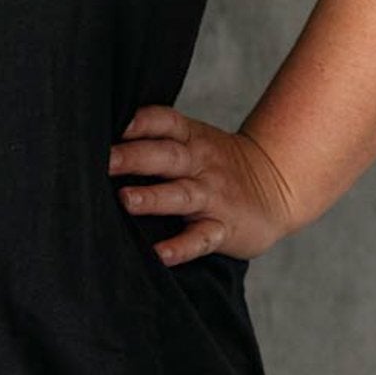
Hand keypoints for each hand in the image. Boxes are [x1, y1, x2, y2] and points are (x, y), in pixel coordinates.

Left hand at [107, 105, 298, 264]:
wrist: (278, 186)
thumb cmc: (217, 164)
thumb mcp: (196, 140)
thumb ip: (157, 139)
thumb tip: (97, 140)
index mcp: (192, 138)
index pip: (165, 121)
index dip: (141, 120)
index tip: (115, 123)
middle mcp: (201, 164)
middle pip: (167, 156)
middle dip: (134, 157)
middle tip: (104, 162)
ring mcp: (213, 196)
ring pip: (181, 195)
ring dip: (154, 198)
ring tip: (127, 200)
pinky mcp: (223, 228)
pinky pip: (201, 239)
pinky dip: (181, 247)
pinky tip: (160, 254)